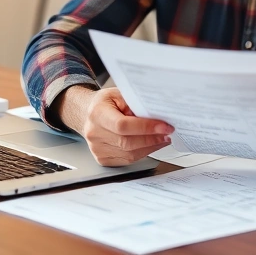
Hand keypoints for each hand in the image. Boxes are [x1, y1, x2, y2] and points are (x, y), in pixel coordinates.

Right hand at [54, 85, 173, 165]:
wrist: (88, 114)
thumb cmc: (105, 103)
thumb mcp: (119, 94)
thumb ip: (135, 103)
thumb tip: (156, 114)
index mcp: (97, 114)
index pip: (123, 125)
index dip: (146, 127)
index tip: (164, 127)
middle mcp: (94, 133)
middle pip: (127, 142)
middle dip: (152, 138)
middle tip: (167, 133)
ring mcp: (97, 148)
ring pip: (129, 154)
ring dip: (150, 147)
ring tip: (163, 139)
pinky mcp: (102, 158)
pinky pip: (127, 160)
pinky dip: (142, 153)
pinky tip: (151, 145)